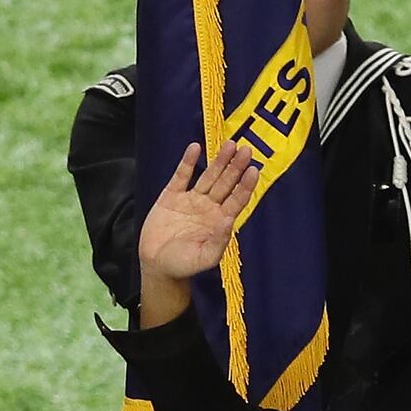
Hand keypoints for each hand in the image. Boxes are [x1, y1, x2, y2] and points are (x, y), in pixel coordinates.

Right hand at [131, 143, 261, 322]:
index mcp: (219, 221)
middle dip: (235, 167)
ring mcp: (191, 199)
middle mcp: (209, 207)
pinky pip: (181, 176)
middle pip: (226, 183)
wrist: (157, 265)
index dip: (245, 185)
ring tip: (230, 145)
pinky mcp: (172, 196)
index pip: (237, 199)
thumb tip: (228, 220)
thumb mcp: (204, 258)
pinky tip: (195, 148)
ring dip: (219, 161)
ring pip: (208, 176)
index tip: (254, 170)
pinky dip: (188, 162)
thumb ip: (218, 241)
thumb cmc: (184, 265)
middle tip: (246, 150)